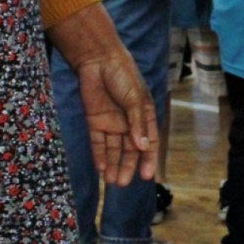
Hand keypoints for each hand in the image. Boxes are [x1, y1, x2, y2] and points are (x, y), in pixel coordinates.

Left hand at [75, 47, 157, 187]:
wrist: (98, 60)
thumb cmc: (123, 75)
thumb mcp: (134, 99)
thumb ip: (137, 123)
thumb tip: (142, 147)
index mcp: (144, 116)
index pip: (148, 143)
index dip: (148, 159)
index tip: (147, 176)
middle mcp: (128, 123)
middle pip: (129, 150)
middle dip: (127, 167)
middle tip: (123, 183)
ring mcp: (111, 123)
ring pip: (113, 149)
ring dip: (113, 164)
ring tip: (112, 181)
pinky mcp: (95, 121)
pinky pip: (97, 142)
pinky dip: (99, 155)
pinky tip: (101, 168)